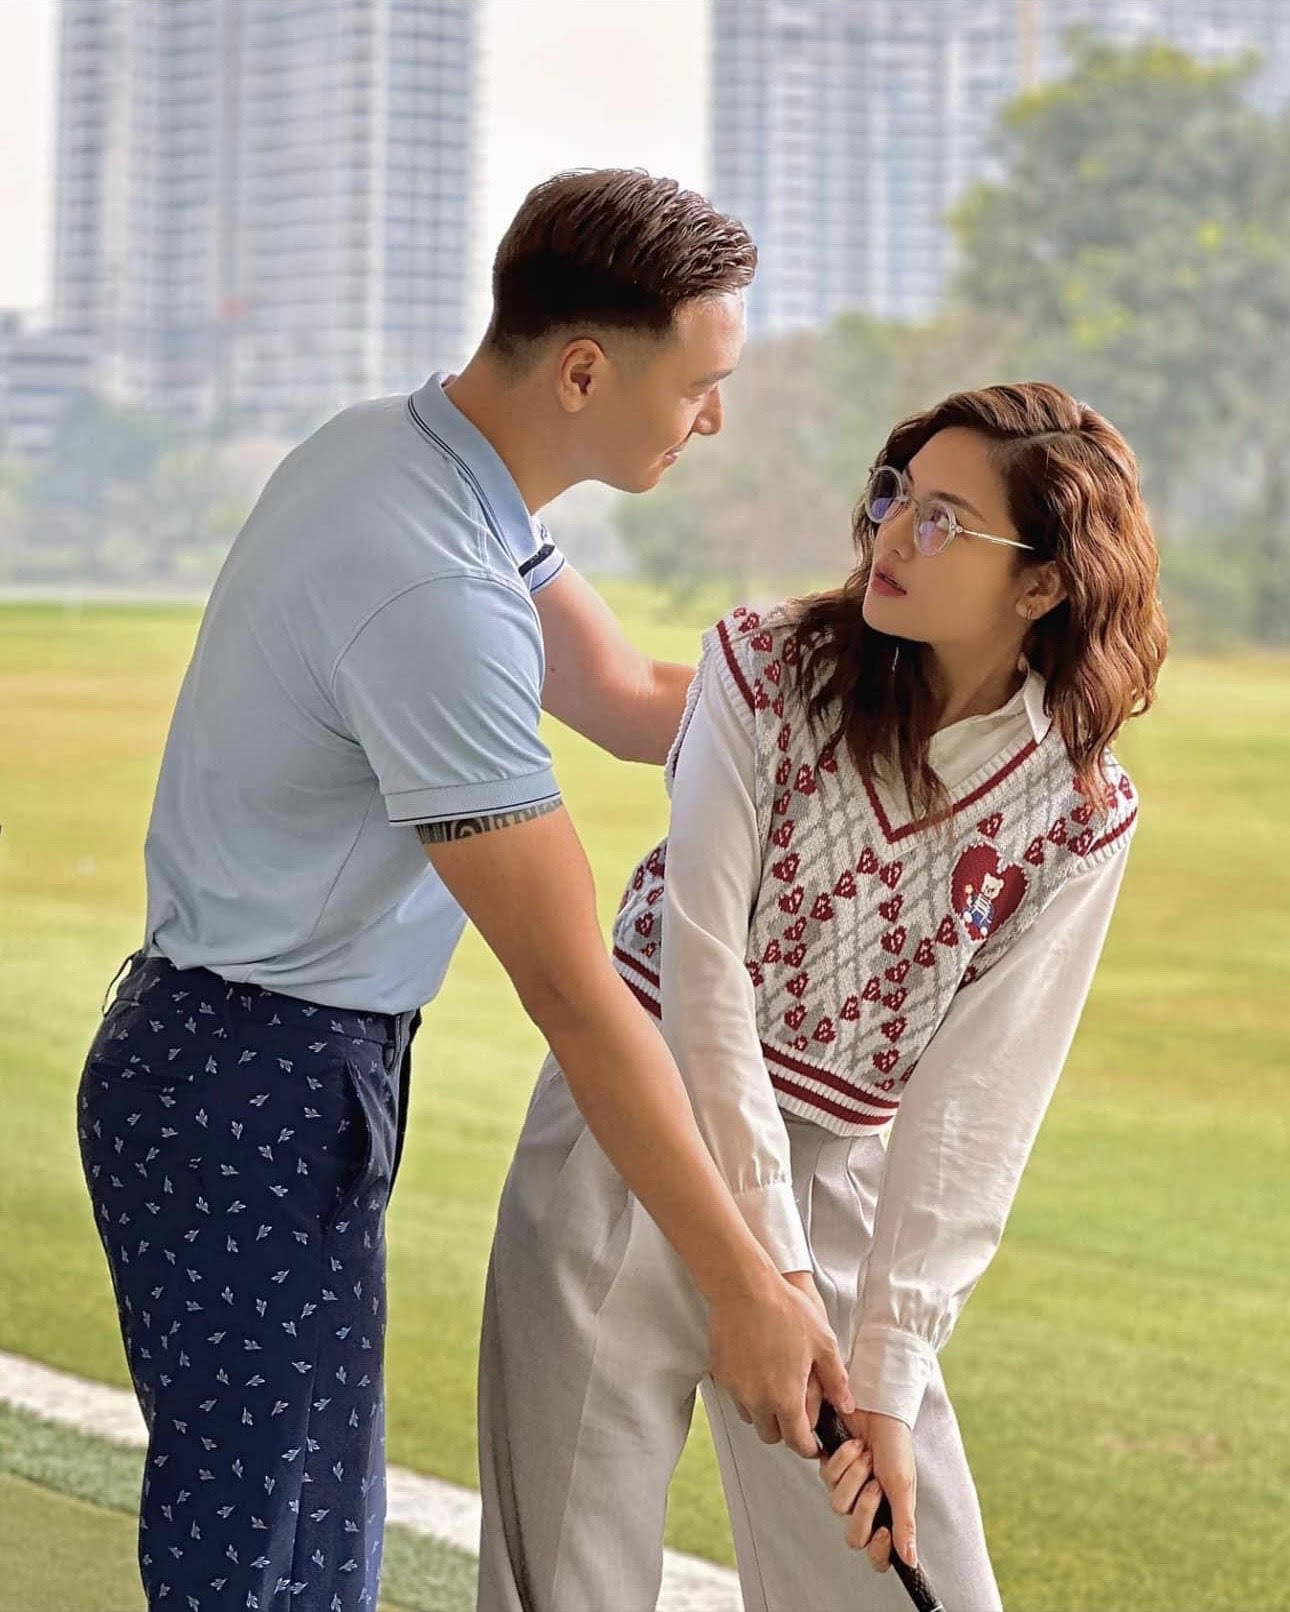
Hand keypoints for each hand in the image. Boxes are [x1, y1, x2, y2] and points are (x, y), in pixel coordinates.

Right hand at [708, 1269, 854, 1458]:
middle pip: (771, 1434)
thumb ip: (836, 1380)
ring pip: (751, 1416)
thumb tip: (846, 1404)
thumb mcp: (823, 1343)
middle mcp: (757, 1400)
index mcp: (785, 1398)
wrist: (744, 1287)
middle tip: (795, 1410)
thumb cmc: (783, 1310)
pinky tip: (758, 1369)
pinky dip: (747, 1391)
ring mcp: (736, 1388)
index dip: (808, 1446)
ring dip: (764, 1411)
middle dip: (785, 1429)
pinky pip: (736, 1394)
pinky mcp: (721, 1374)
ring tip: (776, 1385)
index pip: (796, 1442)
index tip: (812, 1441)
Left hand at [818, 1408, 917, 1571]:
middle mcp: (864, 1506)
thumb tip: (911, 1561)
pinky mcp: (828, 1467)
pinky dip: (843, 1459)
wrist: (877, 1408)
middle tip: (875, 1484)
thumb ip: (905, 1523)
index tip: (883, 1532)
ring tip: (867, 1455)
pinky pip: (827, 1477)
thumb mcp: (904, 1485)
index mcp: (886, 1514)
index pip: (877, 1555)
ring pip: (839, 1504)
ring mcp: (845, 1487)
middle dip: (864, 1508)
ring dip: (855, 1476)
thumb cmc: (895, 1444)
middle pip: (854, 1535)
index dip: (878, 1552)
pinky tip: (853, 1444)